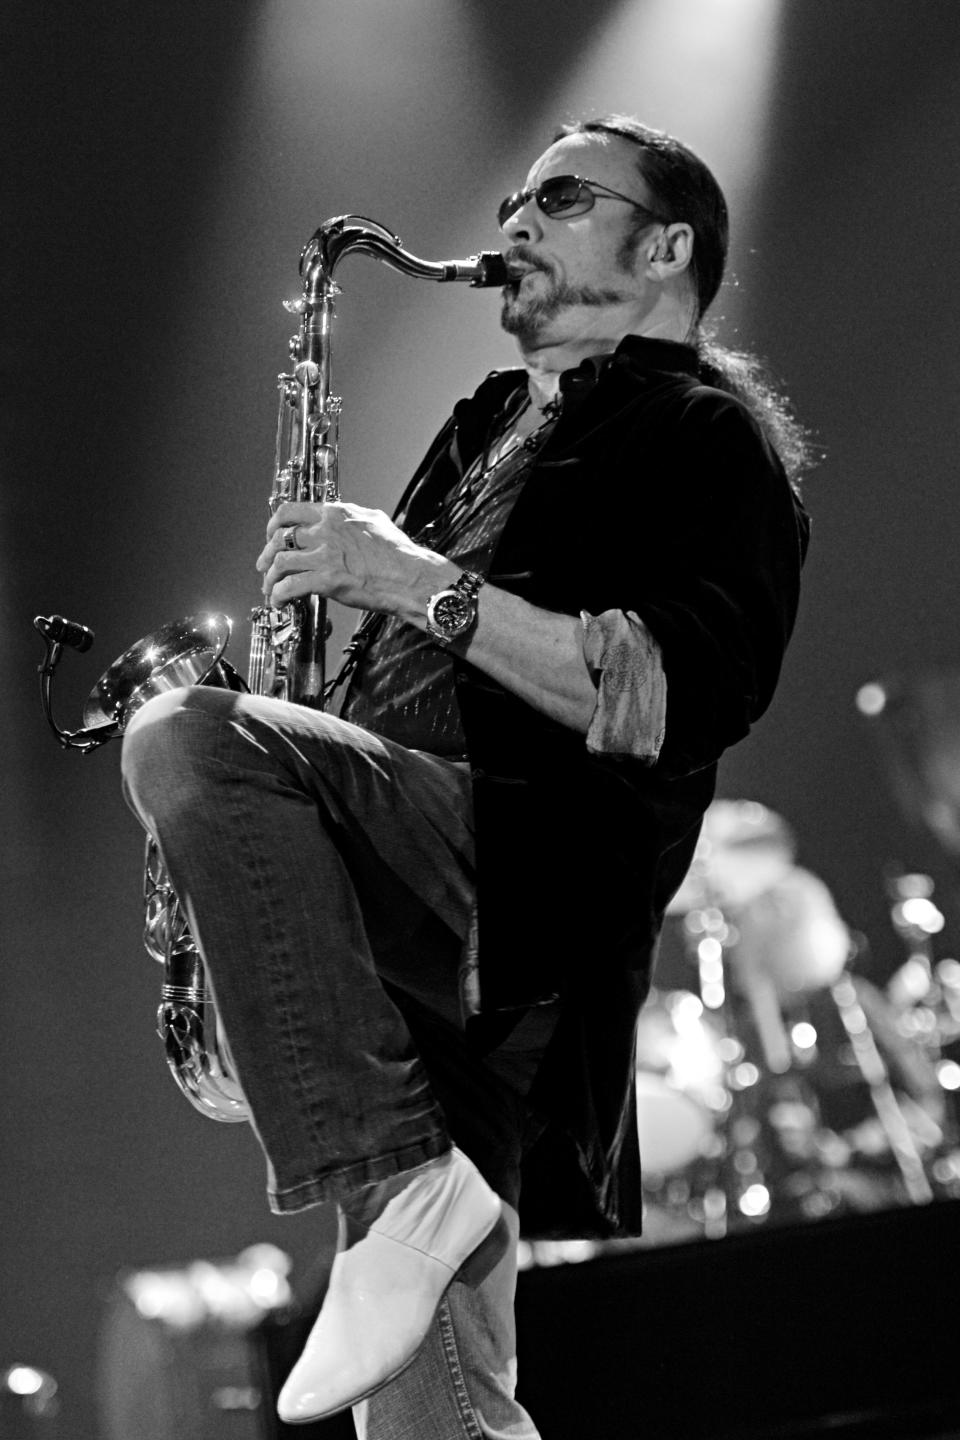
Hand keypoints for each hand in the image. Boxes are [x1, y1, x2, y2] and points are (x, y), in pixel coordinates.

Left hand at [257, 501, 456, 617]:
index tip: (271, 534)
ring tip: (270, 589)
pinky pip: (290, 586)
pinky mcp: (327, 580)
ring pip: (280, 563)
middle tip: (264, 566)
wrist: (412, 577)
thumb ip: (353, 517)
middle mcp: (326, 530)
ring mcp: (325, 555)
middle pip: (280, 538)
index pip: (290, 510)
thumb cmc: (400, 553)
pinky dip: (279, 595)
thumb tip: (347, 517)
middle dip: (266, 555)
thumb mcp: (375, 520)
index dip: (274, 524)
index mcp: (335, 514)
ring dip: (270, 578)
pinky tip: (280, 602)